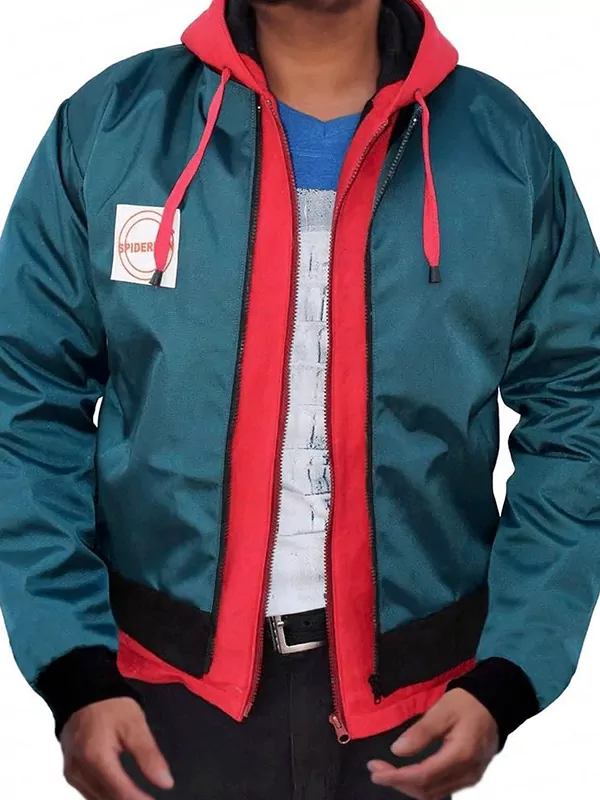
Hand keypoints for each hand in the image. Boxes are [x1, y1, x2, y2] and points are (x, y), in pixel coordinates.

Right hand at [61, 697, 174, 799]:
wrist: (83, 690)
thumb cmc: (110, 705)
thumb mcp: (135, 724)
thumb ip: (149, 755)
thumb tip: (165, 783)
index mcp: (96, 758)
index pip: (121, 793)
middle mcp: (79, 771)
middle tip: (148, 799)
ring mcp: (72, 773)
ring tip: (139, 797)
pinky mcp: (70, 772)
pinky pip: (88, 793)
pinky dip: (105, 796)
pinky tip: (121, 794)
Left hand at [367, 688, 498, 798]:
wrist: (494, 704)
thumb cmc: (467, 703)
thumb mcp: (443, 710)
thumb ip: (421, 731)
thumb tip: (397, 751)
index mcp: (460, 755)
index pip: (423, 776)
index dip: (397, 777)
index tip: (375, 771)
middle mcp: (466, 773)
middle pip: (427, 789)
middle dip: (397, 782)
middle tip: (375, 769)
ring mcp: (469, 778)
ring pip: (433, 793)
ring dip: (407, 785)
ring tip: (386, 771)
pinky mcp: (469, 776)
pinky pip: (441, 788)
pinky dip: (421, 784)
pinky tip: (407, 774)